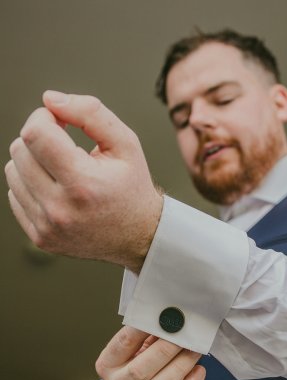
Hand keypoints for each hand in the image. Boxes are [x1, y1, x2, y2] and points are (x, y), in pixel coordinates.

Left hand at [5, 91, 162, 272]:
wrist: (138, 237)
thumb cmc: (132, 187)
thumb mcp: (125, 144)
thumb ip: (90, 112)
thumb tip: (49, 99)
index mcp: (83, 184)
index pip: (35, 134)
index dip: (43, 117)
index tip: (60, 121)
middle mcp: (61, 209)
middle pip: (19, 150)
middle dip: (39, 138)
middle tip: (64, 144)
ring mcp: (47, 227)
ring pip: (12, 171)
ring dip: (33, 161)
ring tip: (62, 168)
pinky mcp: (40, 237)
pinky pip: (15, 195)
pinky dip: (31, 185)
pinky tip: (56, 188)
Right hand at [96, 326, 205, 379]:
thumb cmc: (140, 362)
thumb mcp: (137, 346)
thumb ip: (149, 333)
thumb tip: (172, 315)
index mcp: (107, 364)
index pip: (123, 343)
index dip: (143, 329)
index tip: (163, 316)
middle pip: (140, 371)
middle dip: (166, 351)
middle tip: (186, 336)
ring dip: (180, 367)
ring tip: (196, 350)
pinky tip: (199, 371)